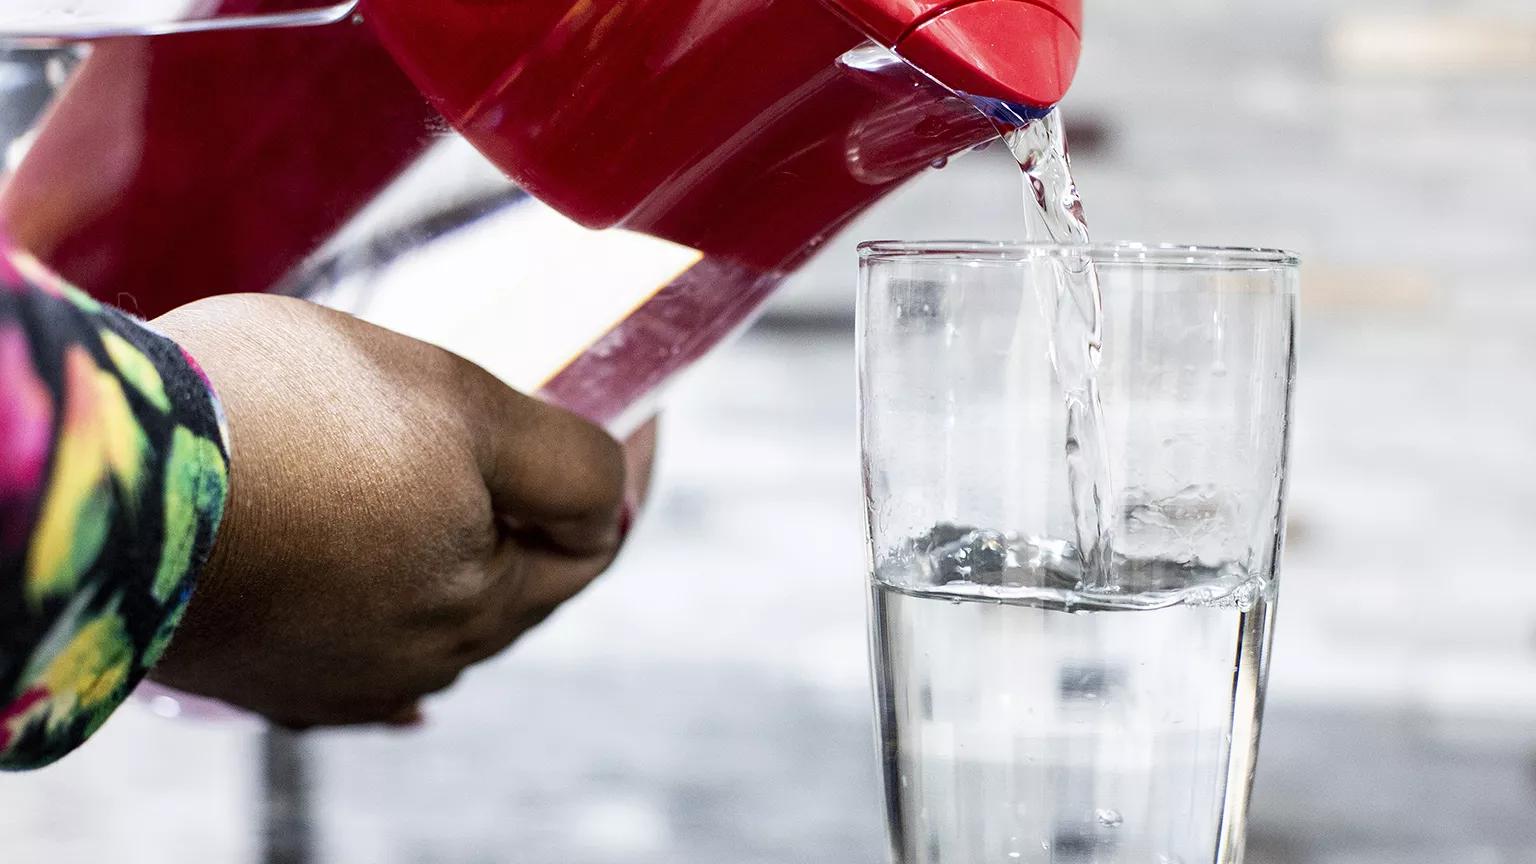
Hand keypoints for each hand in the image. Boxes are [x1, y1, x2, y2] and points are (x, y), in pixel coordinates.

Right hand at [147, 295, 638, 728]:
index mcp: (483, 600)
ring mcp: (331, 674)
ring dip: (467, 564)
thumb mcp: (462, 408)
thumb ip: (563, 464)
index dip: (625, 471)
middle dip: (546, 518)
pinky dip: (391, 625)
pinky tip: (399, 647)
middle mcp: (417, 659)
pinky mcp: (253, 666)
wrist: (108, 482)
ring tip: (477, 510)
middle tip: (554, 450)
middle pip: (516, 587)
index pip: (592, 544)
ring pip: (434, 616)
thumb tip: (618, 499)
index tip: (638, 409)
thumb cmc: (294, 425)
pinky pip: (351, 652)